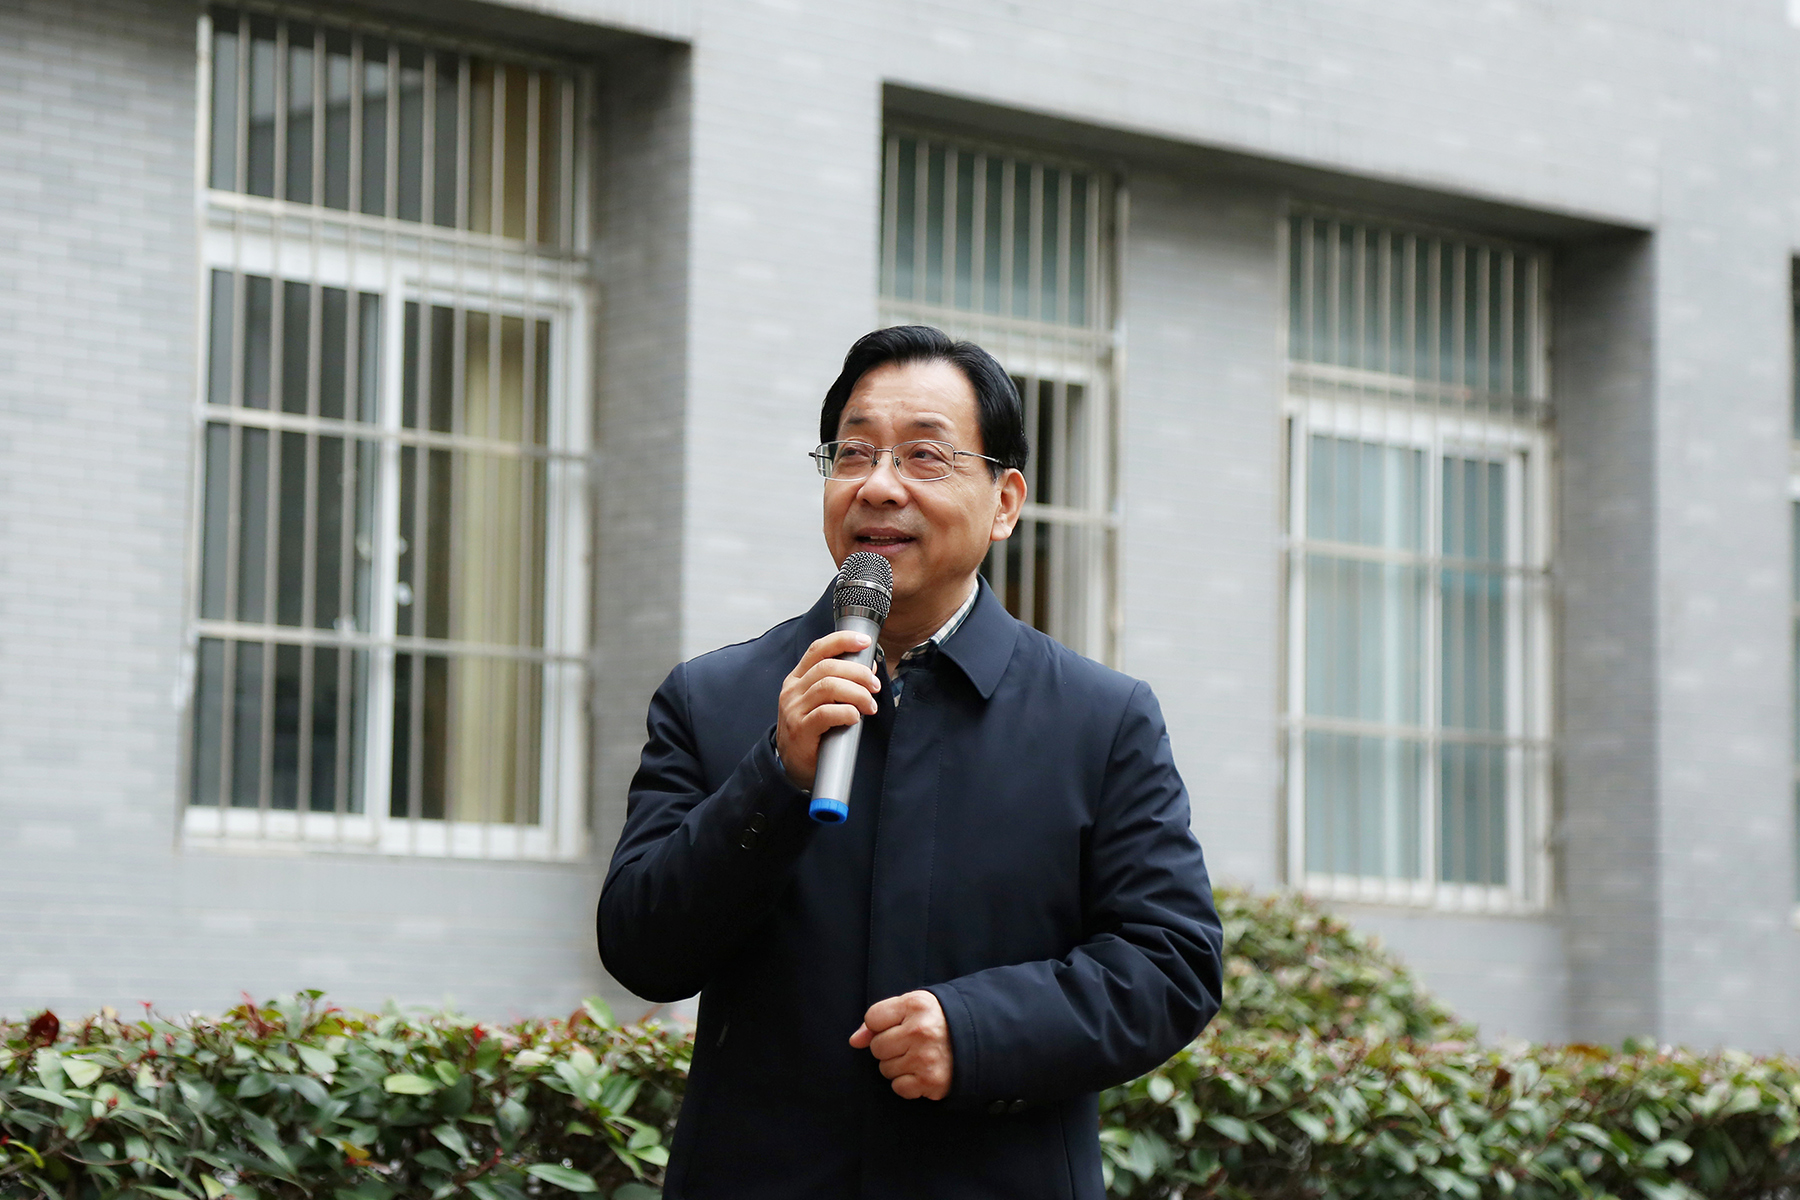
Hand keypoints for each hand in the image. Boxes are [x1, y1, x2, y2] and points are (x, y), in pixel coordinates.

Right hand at [776, 630, 879, 789]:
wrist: (792, 765)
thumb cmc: (811, 731)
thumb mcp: (821, 702)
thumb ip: (840, 683)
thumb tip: (869, 668)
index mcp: (798, 678)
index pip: (818, 649)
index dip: (843, 641)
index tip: (865, 642)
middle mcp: (793, 690)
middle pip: (828, 667)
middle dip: (858, 673)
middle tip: (874, 686)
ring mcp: (794, 709)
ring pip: (828, 687)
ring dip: (856, 693)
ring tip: (869, 706)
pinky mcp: (799, 729)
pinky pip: (825, 713)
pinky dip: (846, 712)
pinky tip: (855, 717)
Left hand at [849, 990, 952, 1100]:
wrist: (980, 1039)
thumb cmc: (940, 1021)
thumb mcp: (913, 1006)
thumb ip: (881, 1017)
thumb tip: (854, 1041)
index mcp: (916, 1005)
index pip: (872, 1018)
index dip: (881, 1024)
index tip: (899, 1025)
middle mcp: (920, 1031)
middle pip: (876, 1047)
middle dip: (889, 1047)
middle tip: (910, 1043)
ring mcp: (925, 1058)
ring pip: (885, 1069)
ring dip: (897, 1066)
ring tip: (919, 1056)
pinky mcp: (931, 1082)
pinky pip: (898, 1088)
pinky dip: (907, 1084)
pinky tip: (922, 1072)